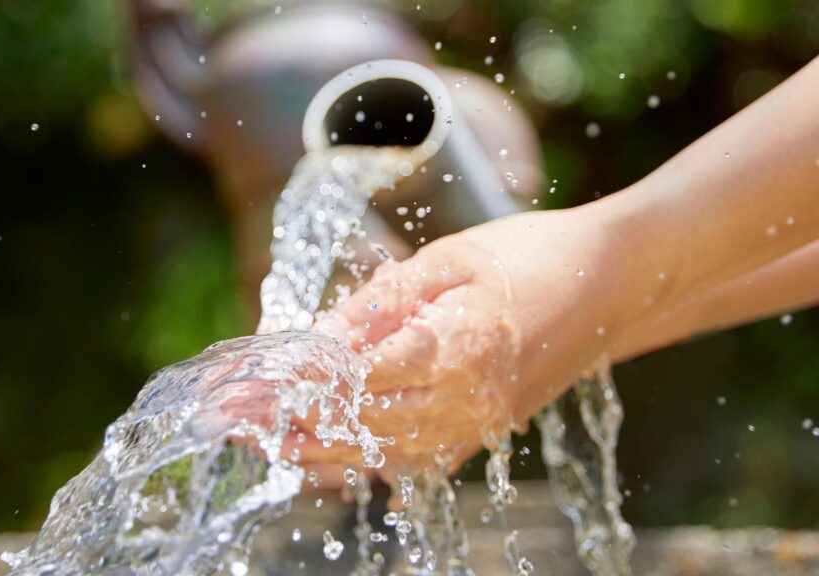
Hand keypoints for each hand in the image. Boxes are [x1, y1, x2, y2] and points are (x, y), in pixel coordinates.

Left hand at [292, 208, 621, 477]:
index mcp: (460, 345)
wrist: (612, 284)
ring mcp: (481, 422)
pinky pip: (421, 463)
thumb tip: (325, 334)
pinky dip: (371, 466)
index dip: (308, 379)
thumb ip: (385, 299)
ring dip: (325, 453)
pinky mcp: (487, 430)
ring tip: (270, 447)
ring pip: (388, 453)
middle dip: (300, 421)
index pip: (363, 374)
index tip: (260, 379)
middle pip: (367, 423)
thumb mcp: (453, 258)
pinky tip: (334, 470)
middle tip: (243, 419)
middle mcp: (470, 398)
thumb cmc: (534, 256)